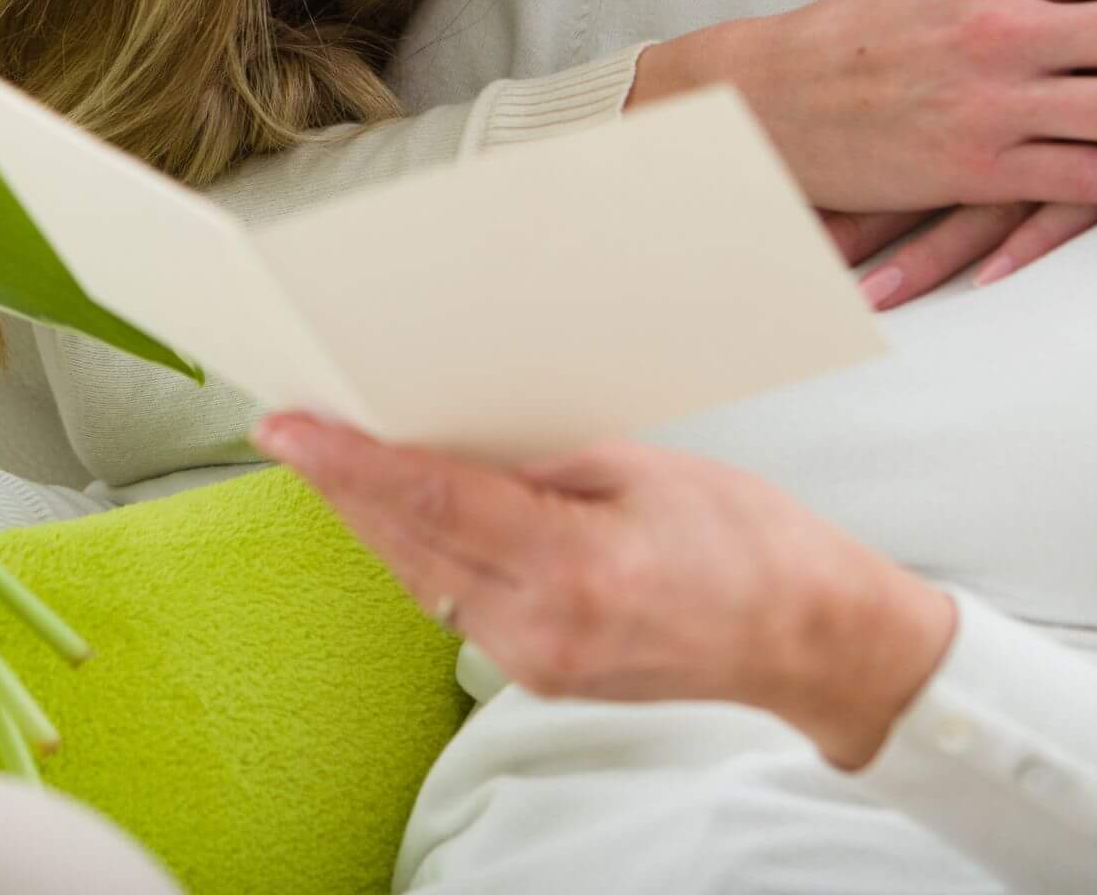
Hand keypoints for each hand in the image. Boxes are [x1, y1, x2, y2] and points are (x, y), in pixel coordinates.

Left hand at [253, 413, 957, 770]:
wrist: (807, 638)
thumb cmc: (746, 538)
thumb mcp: (639, 467)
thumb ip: (533, 460)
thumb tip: (448, 437)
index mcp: (573, 569)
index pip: (431, 505)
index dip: (350, 463)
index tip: (290, 428)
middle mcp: (540, 630)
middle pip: (408, 546)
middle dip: (342, 484)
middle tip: (289, 426)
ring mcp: (535, 662)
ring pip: (421, 578)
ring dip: (372, 518)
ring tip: (328, 455)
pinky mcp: (538, 671)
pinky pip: (454, 602)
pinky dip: (420, 551)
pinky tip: (402, 510)